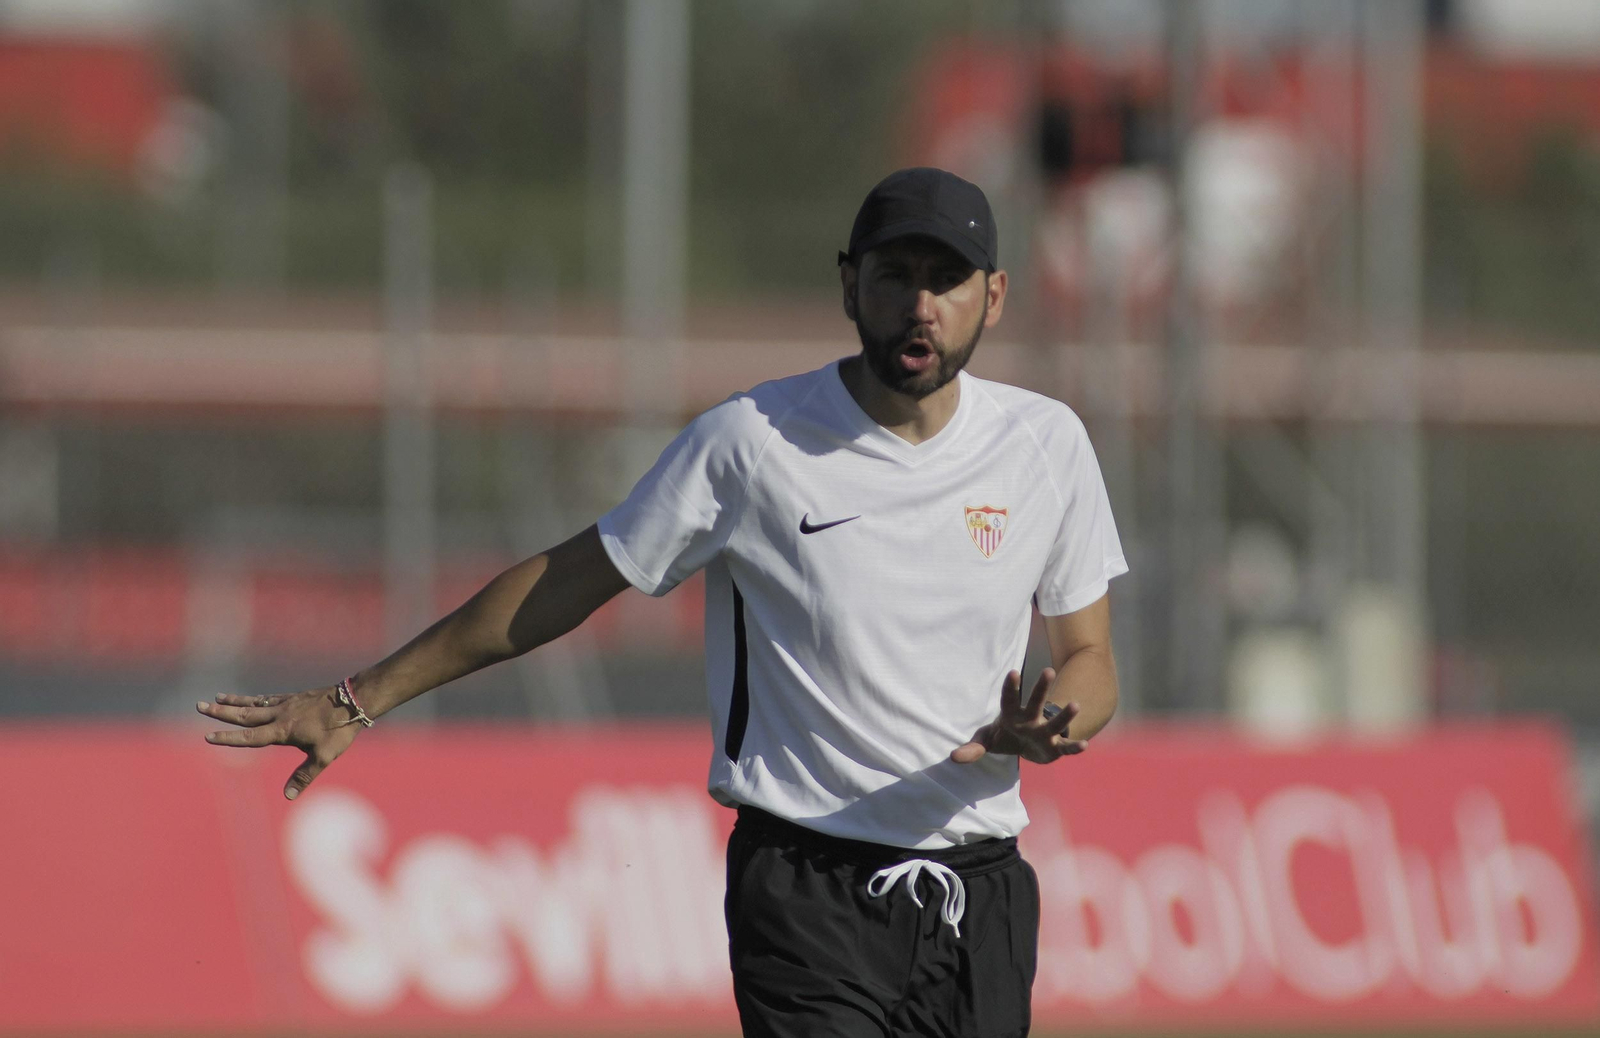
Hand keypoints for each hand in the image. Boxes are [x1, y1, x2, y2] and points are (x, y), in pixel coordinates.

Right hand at [197, 687, 364, 799]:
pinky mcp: (295, 698)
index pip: (250, 737)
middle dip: (221, 712)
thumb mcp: (324, 756)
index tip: (207, 736)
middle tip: (198, 705)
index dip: (229, 738)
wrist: (355, 700)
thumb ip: (304, 775)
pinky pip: (268, 698)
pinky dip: (255, 698)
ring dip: (234, 702)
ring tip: (216, 698)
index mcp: (283, 730)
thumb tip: (287, 796)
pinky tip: (249, 699)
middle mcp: (280, 714)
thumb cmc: (340, 730)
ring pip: (254, 703)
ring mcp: (287, 704)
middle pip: (245, 714)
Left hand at [950, 668, 1085, 764]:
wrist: (1026, 748)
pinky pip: (1066, 747)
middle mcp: (1031, 719)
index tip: (1013, 672)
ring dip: (1064, 715)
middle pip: (1036, 702)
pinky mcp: (1055, 747)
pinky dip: (1075, 747)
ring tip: (1075, 704)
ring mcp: (1045, 732)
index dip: (1010, 687)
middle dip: (1041, 688)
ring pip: (1055, 722)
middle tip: (1048, 670)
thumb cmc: (1005, 737)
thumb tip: (953, 758)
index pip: (1009, 698)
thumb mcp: (987, 741)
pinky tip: (1085, 745)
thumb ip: (972, 748)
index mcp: (1012, 714)